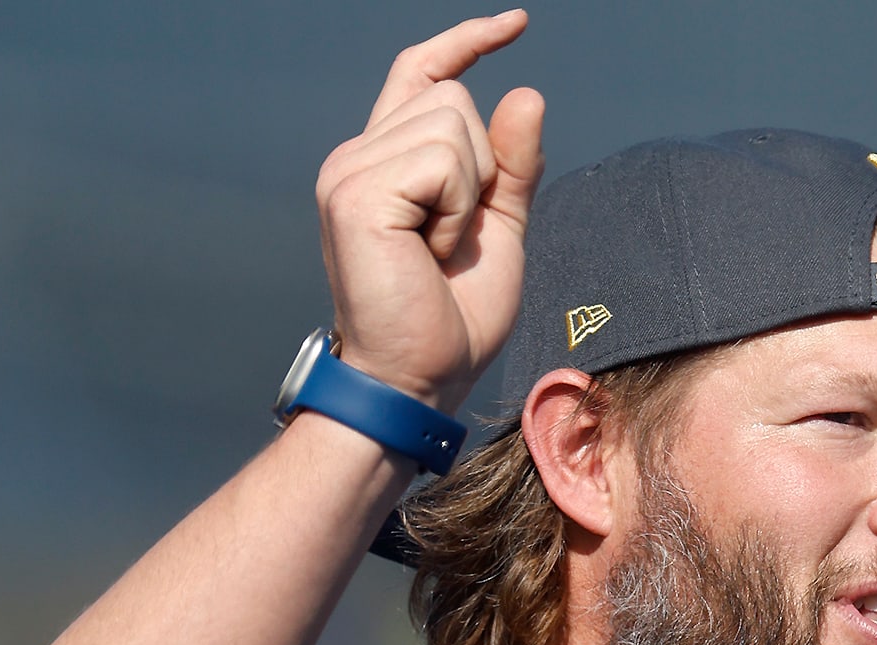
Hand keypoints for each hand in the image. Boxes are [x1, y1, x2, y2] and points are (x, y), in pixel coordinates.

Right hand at [314, 11, 544, 410]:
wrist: (419, 376)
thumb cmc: (454, 316)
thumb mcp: (501, 229)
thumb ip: (514, 166)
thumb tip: (527, 93)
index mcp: (387, 160)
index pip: (422, 73)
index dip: (466, 41)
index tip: (516, 24)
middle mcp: (358, 155)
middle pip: (454, 97)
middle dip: (483, 168)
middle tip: (453, 240)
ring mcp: (349, 170)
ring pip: (452, 124)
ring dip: (470, 193)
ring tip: (438, 249)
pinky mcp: (353, 192)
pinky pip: (442, 160)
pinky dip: (456, 209)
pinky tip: (429, 251)